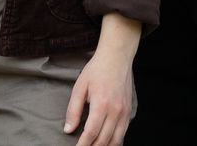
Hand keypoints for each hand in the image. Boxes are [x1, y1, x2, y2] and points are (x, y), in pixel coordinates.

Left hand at [64, 13, 140, 145]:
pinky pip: (123, 134)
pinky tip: (106, 144)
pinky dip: (114, 142)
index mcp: (101, 104)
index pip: (91, 133)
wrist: (116, 58)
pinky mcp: (128, 112)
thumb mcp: (79, 87)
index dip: (82, 145)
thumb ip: (73, 110)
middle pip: (103, 140)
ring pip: (115, 141)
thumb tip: (68, 130)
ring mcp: (124, 113)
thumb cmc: (97, 70)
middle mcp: (115, 111)